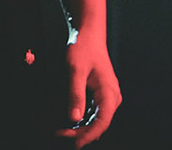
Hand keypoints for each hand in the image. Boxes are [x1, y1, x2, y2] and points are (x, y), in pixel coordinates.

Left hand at [54, 30, 119, 146]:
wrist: (88, 33)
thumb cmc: (83, 47)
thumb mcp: (75, 70)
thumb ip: (75, 94)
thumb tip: (74, 118)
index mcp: (109, 92)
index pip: (102, 123)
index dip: (87, 136)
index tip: (73, 143)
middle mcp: (112, 97)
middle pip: (98, 125)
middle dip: (80, 134)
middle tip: (58, 134)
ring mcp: (107, 97)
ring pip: (95, 121)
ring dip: (80, 129)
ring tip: (60, 131)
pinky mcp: (100, 96)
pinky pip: (93, 114)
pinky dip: (81, 120)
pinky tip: (67, 122)